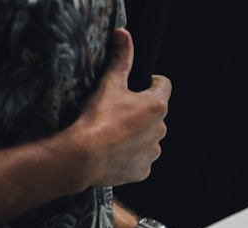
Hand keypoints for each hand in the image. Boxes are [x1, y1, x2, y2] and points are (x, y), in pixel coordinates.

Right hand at [67, 27, 171, 186]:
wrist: (84, 157)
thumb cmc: (97, 119)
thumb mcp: (109, 84)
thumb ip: (121, 59)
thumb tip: (124, 35)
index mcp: (156, 106)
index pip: (164, 85)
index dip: (152, 81)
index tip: (141, 83)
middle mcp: (160, 130)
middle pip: (155, 114)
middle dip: (141, 111)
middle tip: (118, 111)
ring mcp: (153, 152)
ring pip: (149, 138)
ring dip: (137, 134)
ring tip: (114, 133)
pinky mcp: (143, 170)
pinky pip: (140, 160)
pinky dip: (131, 156)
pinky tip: (114, 152)